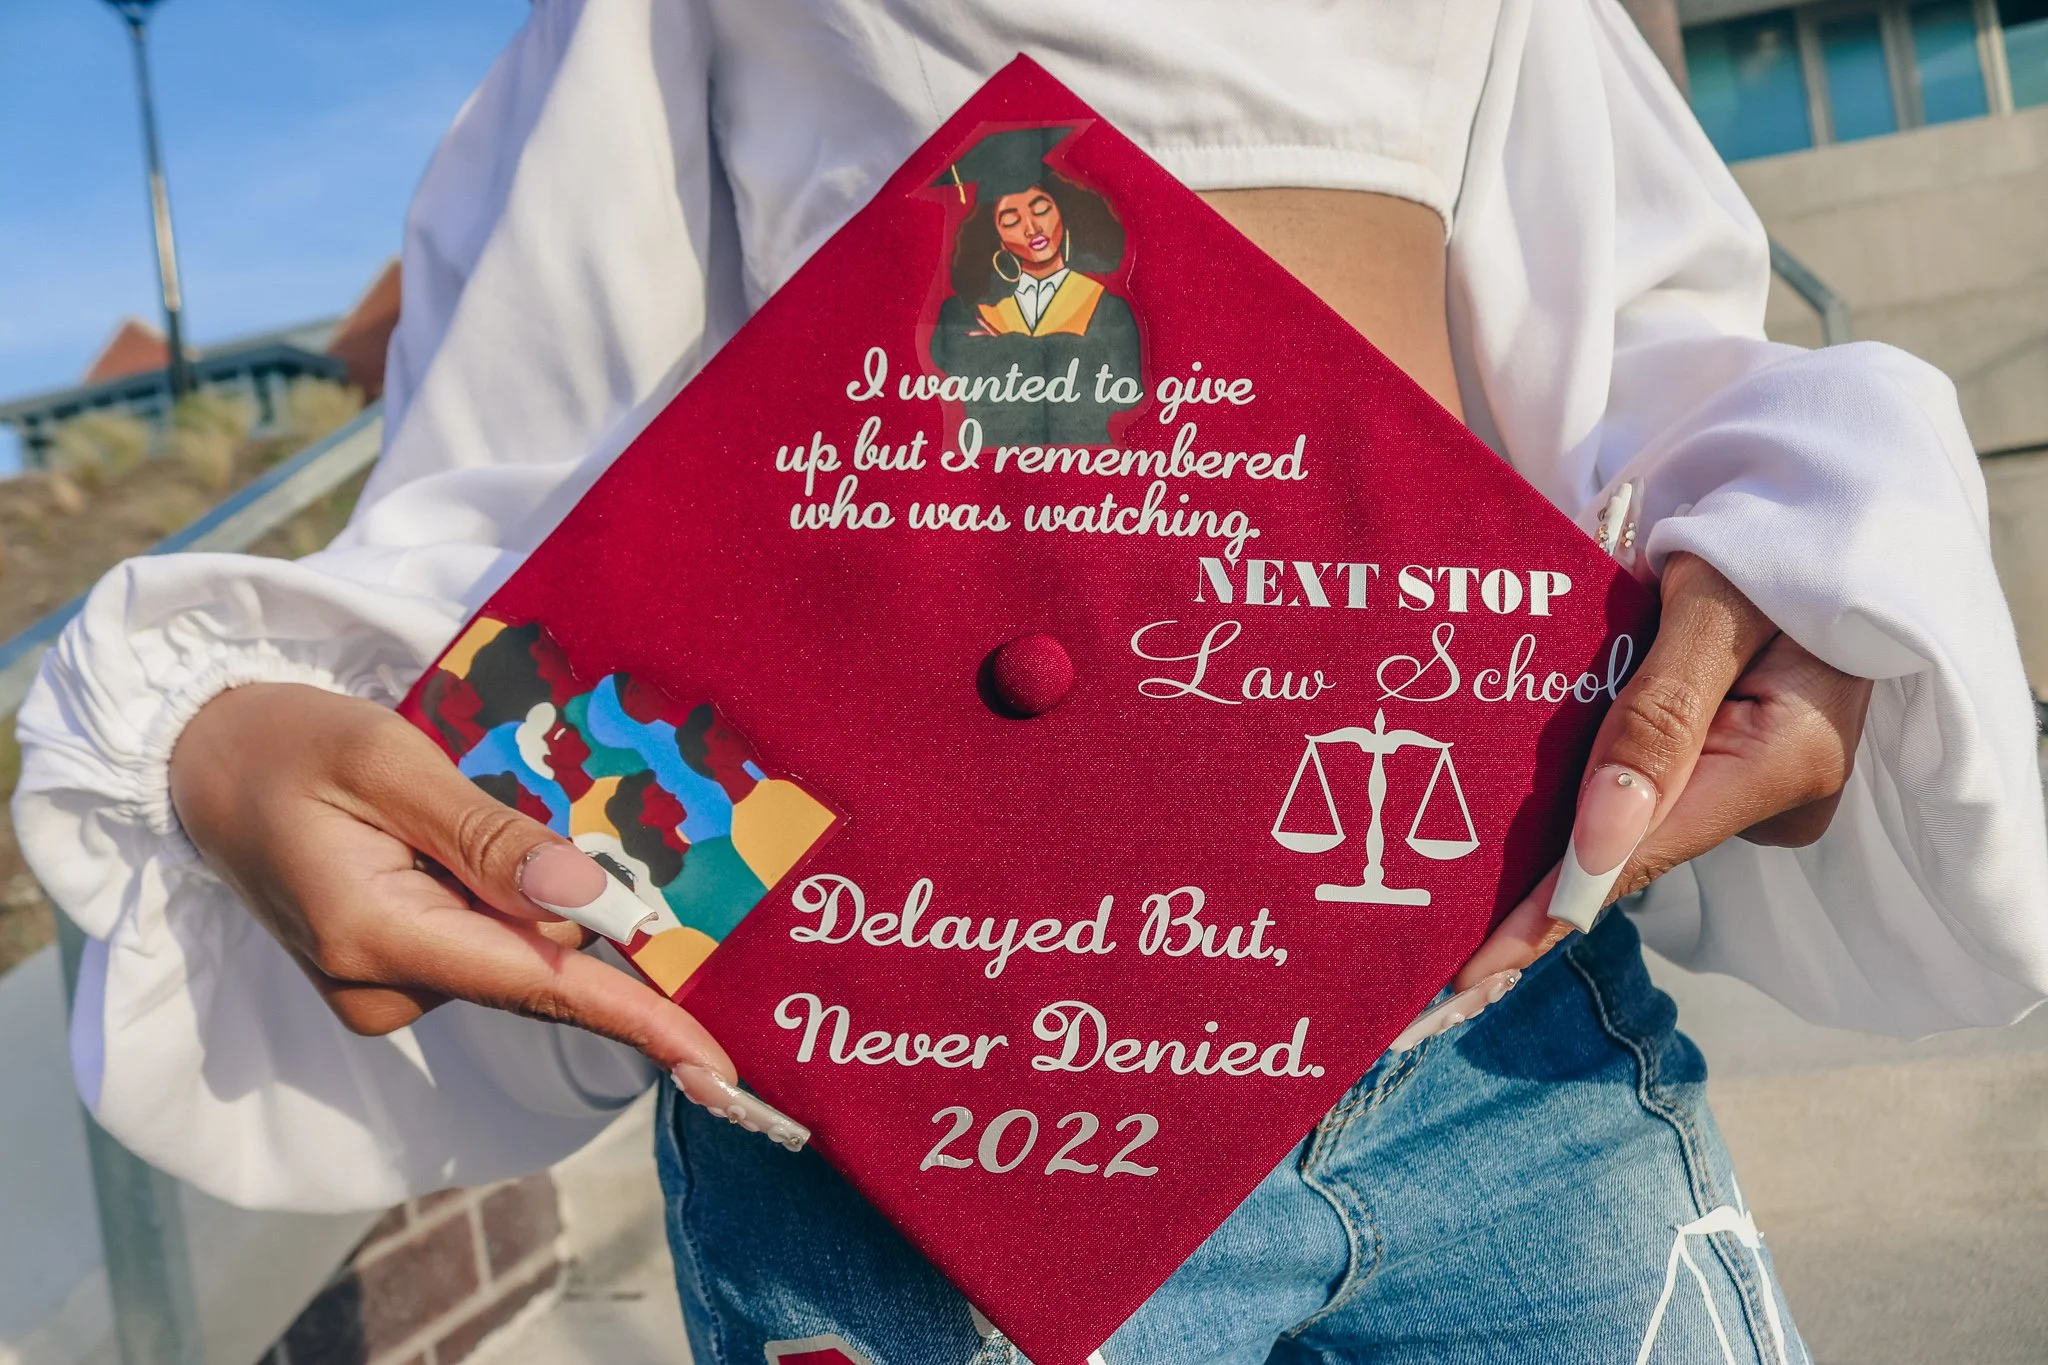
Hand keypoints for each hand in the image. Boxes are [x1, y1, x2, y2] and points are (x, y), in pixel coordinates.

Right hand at [168, 682, 804, 1145]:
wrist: (204, 764)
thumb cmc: (291, 744)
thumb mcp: (389, 760)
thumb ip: (491, 836)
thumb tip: (591, 906)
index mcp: (374, 936)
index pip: (537, 987)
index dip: (639, 1019)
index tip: (714, 1064)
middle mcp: (381, 990)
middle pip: (538, 974)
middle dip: (596, 929)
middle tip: (589, 850)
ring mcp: (383, 994)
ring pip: (517, 961)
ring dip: (541, 908)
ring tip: (479, 825)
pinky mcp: (391, 979)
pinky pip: (487, 951)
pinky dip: (511, 913)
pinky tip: (479, 860)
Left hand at [1392, 553, 1872, 1048]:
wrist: (1838, 504)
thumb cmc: (1773, 531)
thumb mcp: (1714, 603)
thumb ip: (1658, 716)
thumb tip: (1598, 837)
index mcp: (1784, 760)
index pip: (1637, 857)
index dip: (1546, 919)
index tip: (1471, 977)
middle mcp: (1778, 793)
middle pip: (1629, 851)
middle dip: (1534, 894)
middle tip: (1439, 958)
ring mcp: (1761, 780)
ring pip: (1633, 821)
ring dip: (1554, 844)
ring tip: (1464, 900)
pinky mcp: (1741, 758)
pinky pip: (1649, 789)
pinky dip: (1589, 802)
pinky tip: (1520, 834)